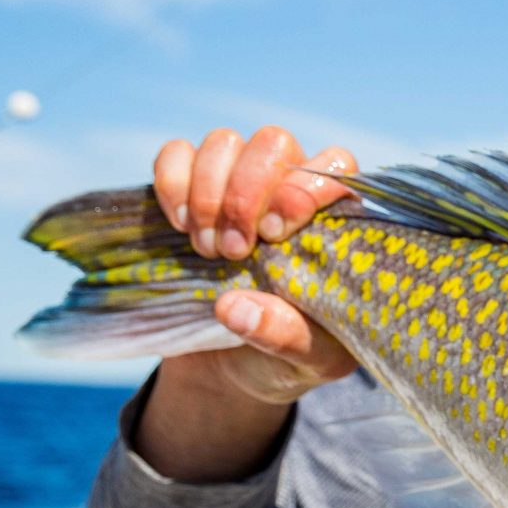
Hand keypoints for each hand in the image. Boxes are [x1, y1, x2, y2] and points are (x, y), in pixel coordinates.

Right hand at [152, 126, 360, 405]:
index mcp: (335, 218)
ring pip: (225, 142)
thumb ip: (286, 335)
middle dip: (247, 192)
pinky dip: (172, 183)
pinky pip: (177, 153)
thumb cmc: (290, 352)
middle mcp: (290, 187)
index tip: (274, 234)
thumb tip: (236, 307)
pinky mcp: (190, 187)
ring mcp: (238, 182)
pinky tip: (178, 227)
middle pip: (274, 142)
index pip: (334, 165)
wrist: (234, 365)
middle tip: (236, 251)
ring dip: (208, 194)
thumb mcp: (306, 358)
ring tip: (209, 251)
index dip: (303, 187)